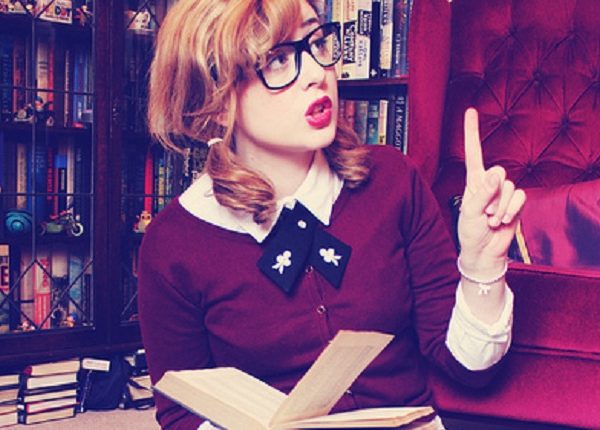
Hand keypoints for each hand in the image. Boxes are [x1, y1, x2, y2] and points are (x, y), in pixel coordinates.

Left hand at [457, 108, 525, 275]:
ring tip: (490, 220)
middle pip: (499, 171)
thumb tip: (498, 174)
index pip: (474, 152)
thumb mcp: (469, 212)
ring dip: (500, 206)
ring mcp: (504, 194)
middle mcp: (490, 184)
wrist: (484, 253)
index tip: (471, 111)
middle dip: (492, 193)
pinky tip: (501, 221)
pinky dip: (510, 210)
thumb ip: (482, 193)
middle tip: (484, 212)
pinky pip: (520, 198)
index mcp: (473, 181)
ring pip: (510, 187)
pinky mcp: (516, 204)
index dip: (472, 132)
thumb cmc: (470, 232)